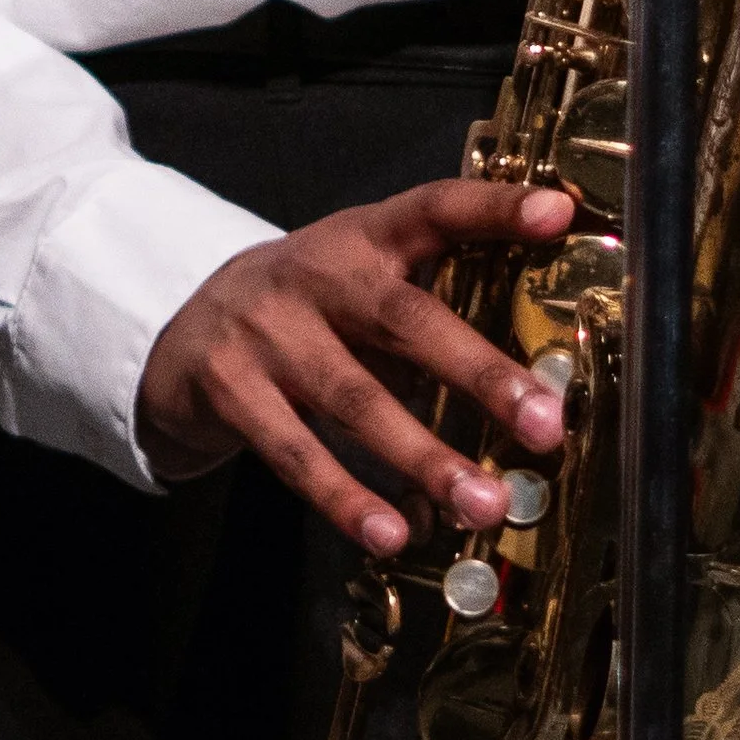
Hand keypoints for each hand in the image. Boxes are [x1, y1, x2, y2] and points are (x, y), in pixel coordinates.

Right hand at [137, 176, 574, 553]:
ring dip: (425, 456)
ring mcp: (267, 332)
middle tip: (544, 423)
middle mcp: (317, 275)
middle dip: (480, 373)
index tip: (558, 213)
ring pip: (355, 399)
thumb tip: (532, 399)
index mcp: (363, 237)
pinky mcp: (230, 390)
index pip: (434, 207)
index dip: (494, 207)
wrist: (181, 331)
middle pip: (405, 319)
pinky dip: (346, 497)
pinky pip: (296, 452)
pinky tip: (393, 533)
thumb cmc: (309, 313)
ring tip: (484, 503)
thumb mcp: (360, 286)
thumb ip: (430, 316)